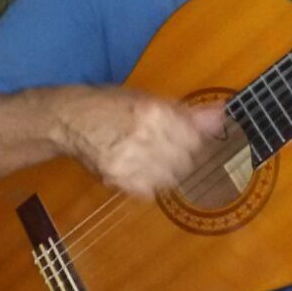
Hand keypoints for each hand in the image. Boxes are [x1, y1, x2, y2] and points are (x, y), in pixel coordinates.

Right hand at [54, 87, 227, 197]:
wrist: (69, 121)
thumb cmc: (110, 105)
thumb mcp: (148, 99)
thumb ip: (187, 113)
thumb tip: (222, 117)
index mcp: (153, 113)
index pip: (196, 139)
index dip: (197, 141)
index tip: (193, 140)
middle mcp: (144, 138)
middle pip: (186, 160)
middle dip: (184, 156)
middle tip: (171, 148)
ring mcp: (131, 162)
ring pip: (172, 178)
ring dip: (170, 171)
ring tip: (154, 158)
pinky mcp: (120, 181)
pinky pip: (152, 191)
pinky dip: (152, 183)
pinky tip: (142, 169)